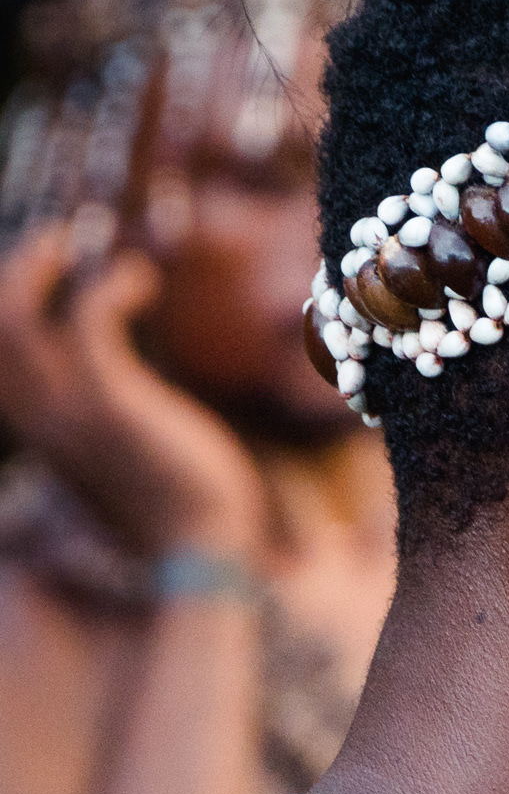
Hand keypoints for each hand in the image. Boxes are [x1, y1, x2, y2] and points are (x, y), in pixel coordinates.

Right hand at [0, 222, 267, 560]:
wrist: (203, 550)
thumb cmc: (173, 502)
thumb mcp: (116, 457)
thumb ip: (93, 421)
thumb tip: (103, 388)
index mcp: (38, 431)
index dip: (3, 307)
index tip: (38, 274)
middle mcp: (39, 420)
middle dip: (12, 271)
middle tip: (56, 244)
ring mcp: (70, 413)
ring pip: (12, 319)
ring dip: (40, 265)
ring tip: (79, 243)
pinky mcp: (112, 405)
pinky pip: (86, 322)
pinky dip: (109, 286)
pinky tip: (140, 280)